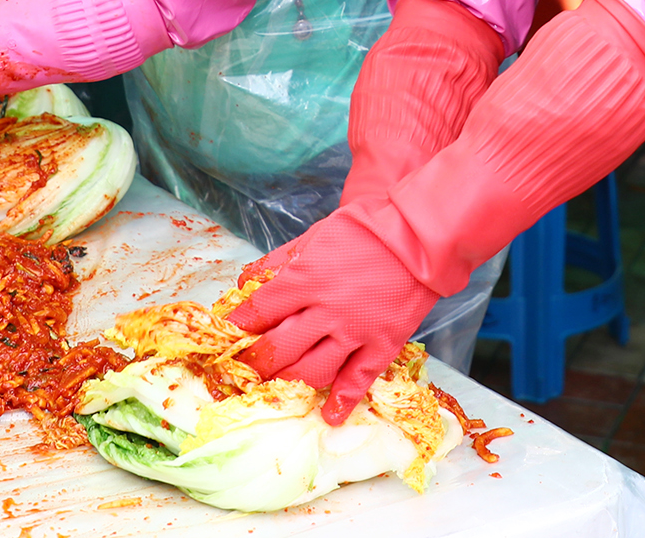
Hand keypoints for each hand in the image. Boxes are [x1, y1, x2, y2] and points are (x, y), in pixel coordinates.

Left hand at [228, 207, 440, 425]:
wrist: (417, 235)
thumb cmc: (364, 230)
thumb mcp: (314, 235)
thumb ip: (277, 261)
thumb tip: (244, 284)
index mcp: (307, 278)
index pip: (261, 311)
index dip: (240, 327)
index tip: (227, 337)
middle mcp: (328, 309)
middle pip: (280, 348)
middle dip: (255, 362)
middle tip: (242, 368)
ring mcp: (356, 331)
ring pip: (312, 370)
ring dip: (287, 382)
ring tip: (272, 387)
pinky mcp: (382, 344)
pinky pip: (359, 380)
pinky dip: (343, 401)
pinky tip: (329, 414)